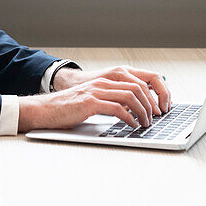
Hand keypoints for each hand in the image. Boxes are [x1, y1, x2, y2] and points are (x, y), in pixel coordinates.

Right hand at [56, 65, 170, 114]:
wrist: (47, 109)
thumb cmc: (70, 108)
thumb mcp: (94, 100)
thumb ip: (112, 101)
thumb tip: (134, 111)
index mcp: (106, 80)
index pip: (138, 80)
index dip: (152, 94)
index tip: (158, 108)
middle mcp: (103, 82)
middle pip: (138, 87)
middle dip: (151, 104)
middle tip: (154, 118)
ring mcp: (96, 91)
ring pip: (130, 96)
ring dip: (142, 112)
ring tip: (145, 123)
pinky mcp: (90, 102)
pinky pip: (117, 108)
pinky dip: (129, 117)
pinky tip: (131, 124)